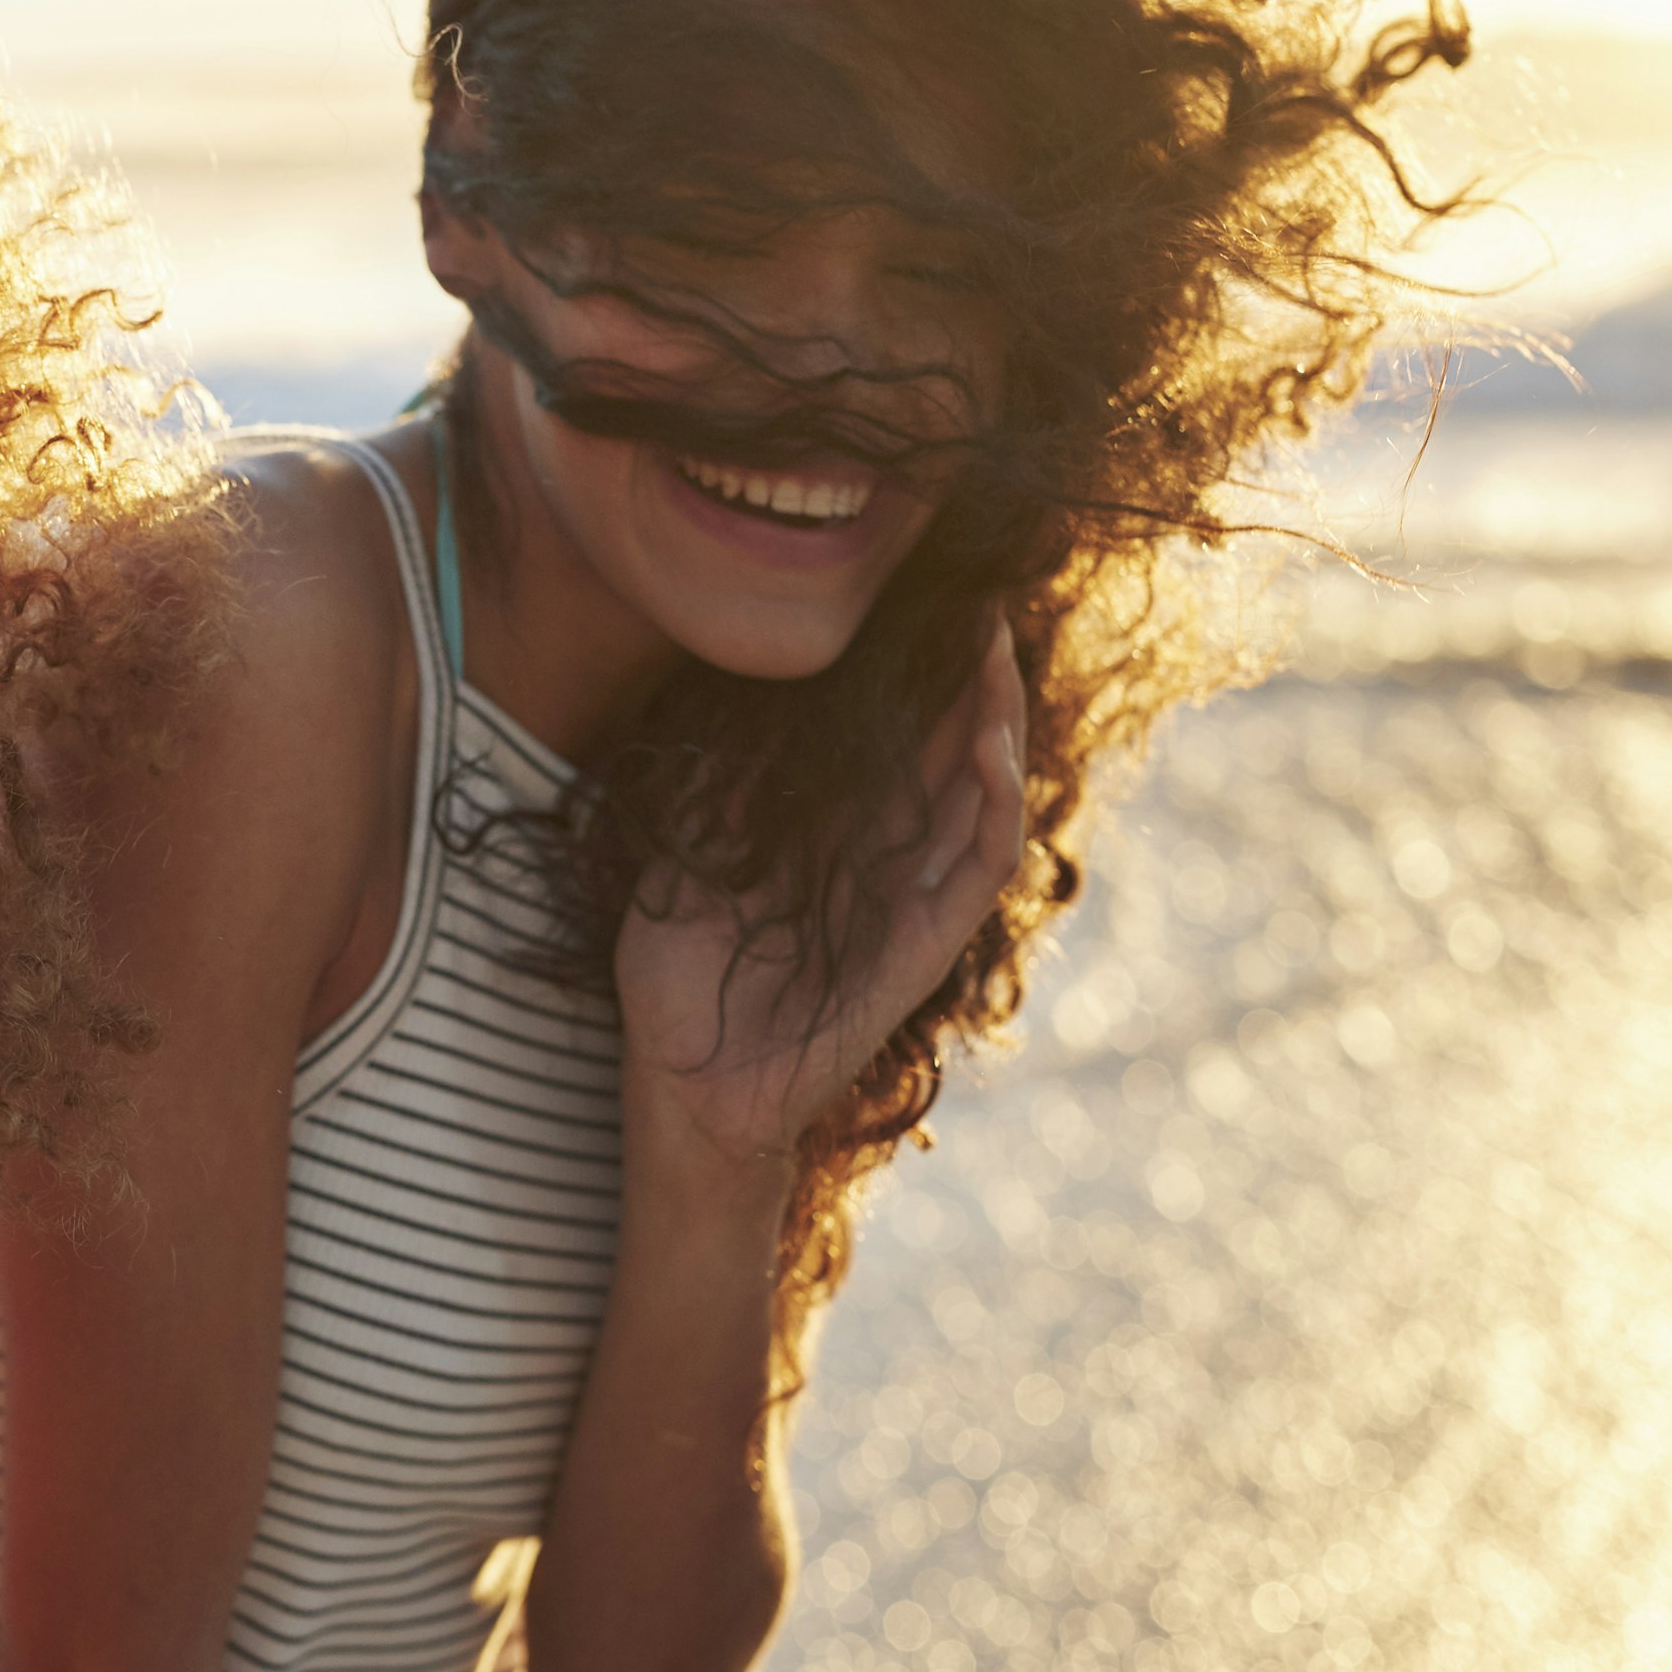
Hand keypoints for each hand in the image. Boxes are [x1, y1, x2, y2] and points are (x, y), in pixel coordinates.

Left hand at [614, 617, 1026, 1174]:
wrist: (684, 1080)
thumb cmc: (677, 977)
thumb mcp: (686, 855)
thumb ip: (721, 789)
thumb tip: (743, 698)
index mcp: (831, 833)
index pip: (890, 734)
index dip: (910, 668)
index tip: (911, 591)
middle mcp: (885, 856)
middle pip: (949, 747)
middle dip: (967, 673)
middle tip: (973, 592)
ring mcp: (913, 896)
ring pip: (980, 793)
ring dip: (994, 720)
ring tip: (992, 646)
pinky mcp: (926, 940)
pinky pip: (979, 864)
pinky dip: (992, 803)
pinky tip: (989, 746)